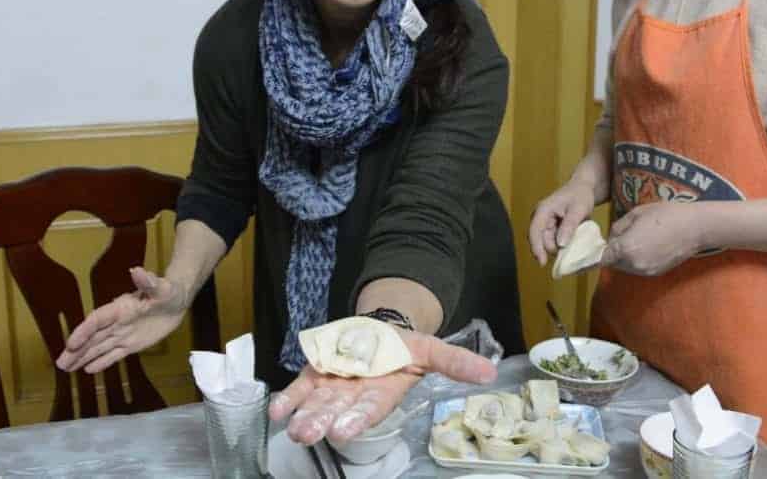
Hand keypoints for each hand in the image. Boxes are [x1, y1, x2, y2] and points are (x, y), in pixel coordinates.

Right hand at [55, 267, 186, 373]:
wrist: (177, 301)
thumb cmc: (168, 291)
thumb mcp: (161, 287)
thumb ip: (148, 282)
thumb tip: (136, 270)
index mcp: (120, 308)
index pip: (97, 320)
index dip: (83, 331)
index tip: (71, 343)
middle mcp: (117, 322)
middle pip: (92, 337)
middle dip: (77, 349)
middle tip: (60, 363)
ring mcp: (123, 334)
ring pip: (99, 347)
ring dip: (83, 357)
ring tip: (65, 368)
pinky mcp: (132, 344)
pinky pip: (114, 355)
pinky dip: (102, 362)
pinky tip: (88, 370)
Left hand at [268, 329, 496, 445]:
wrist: (378, 333)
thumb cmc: (403, 347)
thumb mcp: (430, 349)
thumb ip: (454, 362)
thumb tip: (490, 372)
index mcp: (382, 392)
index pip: (370, 408)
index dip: (359, 418)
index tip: (346, 429)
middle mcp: (355, 396)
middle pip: (338, 412)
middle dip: (324, 422)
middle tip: (310, 433)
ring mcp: (332, 387)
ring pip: (316, 404)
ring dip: (304, 416)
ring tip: (294, 428)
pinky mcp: (314, 376)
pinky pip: (299, 389)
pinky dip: (287, 400)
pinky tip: (276, 412)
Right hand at [528, 178, 596, 265]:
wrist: (583, 187)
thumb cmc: (580, 195)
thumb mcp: (578, 210)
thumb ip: (569, 226)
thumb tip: (560, 245)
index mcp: (543, 211)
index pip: (534, 232)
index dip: (536, 248)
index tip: (542, 263)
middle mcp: (540, 217)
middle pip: (541, 240)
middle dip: (554, 249)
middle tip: (572, 252)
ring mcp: (545, 223)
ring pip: (549, 242)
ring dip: (560, 247)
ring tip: (575, 243)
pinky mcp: (551, 227)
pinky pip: (554, 240)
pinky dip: (563, 244)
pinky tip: (573, 242)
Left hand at [603, 202, 707, 274]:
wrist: (695, 228)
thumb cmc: (665, 215)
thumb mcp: (635, 214)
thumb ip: (618, 227)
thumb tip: (611, 238)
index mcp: (626, 248)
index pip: (602, 257)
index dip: (601, 250)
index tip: (601, 243)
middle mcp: (634, 264)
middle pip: (613, 263)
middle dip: (613, 253)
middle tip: (621, 238)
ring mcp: (646, 271)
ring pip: (625, 268)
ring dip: (624, 258)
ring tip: (635, 241)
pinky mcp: (656, 273)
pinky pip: (638, 269)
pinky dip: (637, 261)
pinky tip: (646, 247)